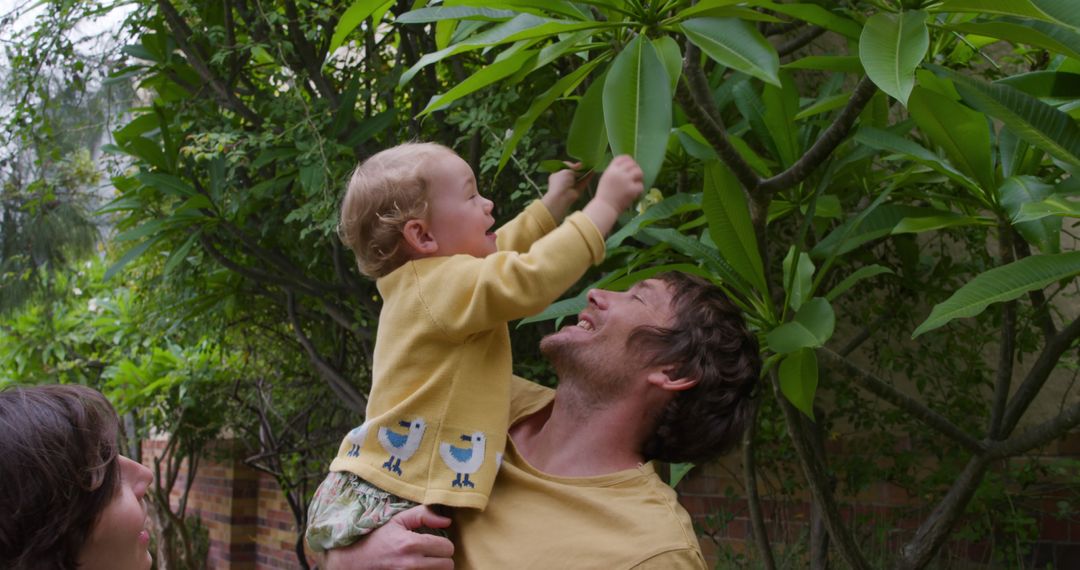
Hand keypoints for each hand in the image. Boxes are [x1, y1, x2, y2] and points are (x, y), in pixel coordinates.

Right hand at [324, 505, 453, 569]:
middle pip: (448, 565)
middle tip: (431, 554)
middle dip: (442, 558)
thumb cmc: (377, 539)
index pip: (447, 548)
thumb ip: (424, 515)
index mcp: (411, 544)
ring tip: (425, 562)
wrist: (355, 562)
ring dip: (436, 569)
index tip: (434, 543)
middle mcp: (411, 564)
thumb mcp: (397, 521)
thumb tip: (447, 521)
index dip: (443, 544)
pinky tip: (419, 569)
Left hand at [542, 161, 592, 221]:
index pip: (565, 167)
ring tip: (591, 166)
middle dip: (579, 168)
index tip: (578, 163)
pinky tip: (593, 171)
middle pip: (573, 172)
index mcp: (557, 174)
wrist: (562, 197)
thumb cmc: (560, 182)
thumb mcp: (565, 170)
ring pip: (579, 177)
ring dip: (585, 172)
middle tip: (586, 164)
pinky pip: (584, 182)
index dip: (571, 165)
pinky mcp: (578, 189)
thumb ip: (573, 166)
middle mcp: (564, 179)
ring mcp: (571, 185)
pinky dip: (588, 177)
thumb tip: (580, 165)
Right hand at [582, 155, 643, 235]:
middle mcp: (619, 173)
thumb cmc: (604, 194)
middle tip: (636, 175)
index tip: (631, 164)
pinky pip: (641, 185)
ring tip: (637, 181)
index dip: (629, 160)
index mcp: (611, 169)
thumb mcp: (605, 178)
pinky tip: (635, 192)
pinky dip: (639, 188)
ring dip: (639, 176)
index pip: (622, 158)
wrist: (605, 207)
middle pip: (632, 164)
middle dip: (635, 168)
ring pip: (639, 172)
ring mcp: (626, 181)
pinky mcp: (632, 190)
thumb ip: (614, 171)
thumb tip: (626, 166)